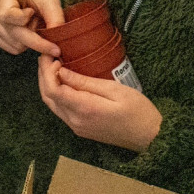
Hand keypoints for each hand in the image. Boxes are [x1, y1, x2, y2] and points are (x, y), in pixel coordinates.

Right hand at [0, 0, 62, 56]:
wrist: (22, 1)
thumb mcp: (48, 0)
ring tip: (33, 28)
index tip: (33, 14)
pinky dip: (24, 45)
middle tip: (55, 49)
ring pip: (16, 45)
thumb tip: (57, 34)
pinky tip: (26, 33)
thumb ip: (54, 15)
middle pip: (15, 34)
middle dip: (37, 41)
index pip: (8, 14)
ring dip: (30, 41)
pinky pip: (12, 49)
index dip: (23, 19)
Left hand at [38, 55, 160, 150]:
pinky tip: (62, 82)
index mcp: (84, 109)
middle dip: (43, 75)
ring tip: (51, 66)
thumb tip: (61, 71)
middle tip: (47, 57)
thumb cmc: (138, 111)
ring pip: (52, 104)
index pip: (53, 89)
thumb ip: (85, 82)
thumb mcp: (114, 90)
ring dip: (47, 84)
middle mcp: (75, 121)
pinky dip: (56, 94)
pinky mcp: (80, 128)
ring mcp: (76, 127)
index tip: (53, 56)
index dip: (47, 71)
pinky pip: (60, 110)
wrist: (150, 137)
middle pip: (48, 97)